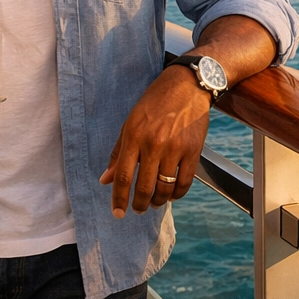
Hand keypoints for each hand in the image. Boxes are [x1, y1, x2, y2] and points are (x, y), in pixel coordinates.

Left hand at [100, 65, 210, 217]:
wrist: (187, 86)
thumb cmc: (155, 103)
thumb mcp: (130, 122)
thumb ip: (118, 152)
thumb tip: (105, 180)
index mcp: (134, 136)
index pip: (122, 175)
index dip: (118, 198)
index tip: (118, 213)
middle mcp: (153, 144)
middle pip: (143, 187)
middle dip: (139, 204)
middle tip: (138, 209)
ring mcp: (175, 148)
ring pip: (164, 188)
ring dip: (158, 201)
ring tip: (154, 202)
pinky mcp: (194, 151)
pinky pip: (184, 182)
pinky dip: (177, 194)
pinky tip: (172, 195)